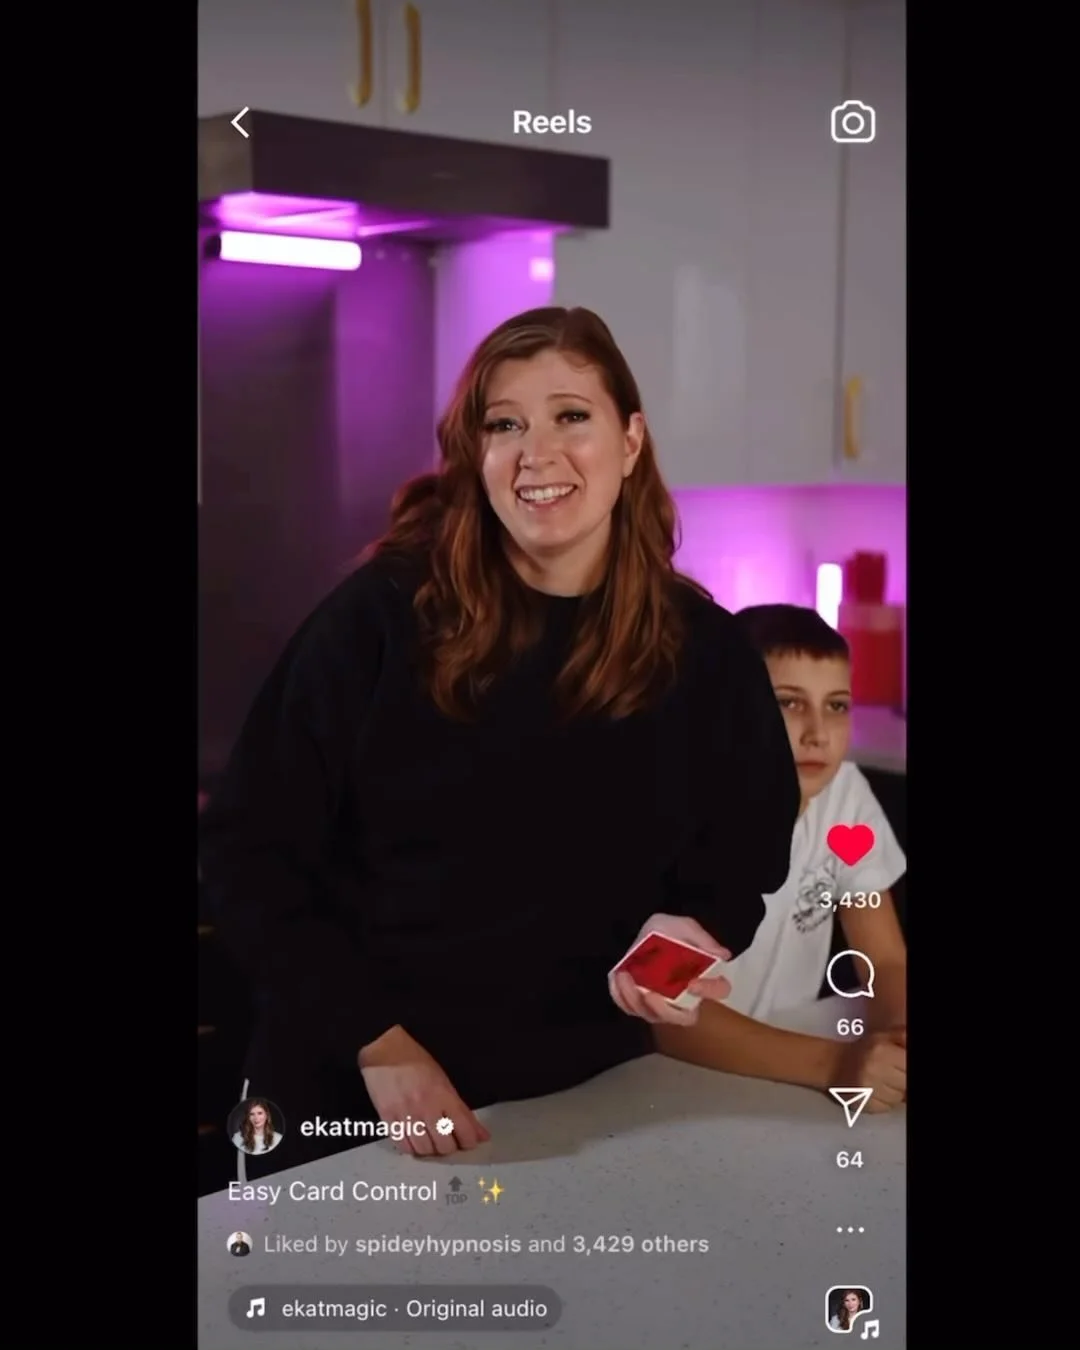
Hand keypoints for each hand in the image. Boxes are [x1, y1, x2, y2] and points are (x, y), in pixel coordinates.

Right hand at [358, 1025, 490, 1155]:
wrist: (384, 1051)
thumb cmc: (415, 1061)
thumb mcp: (443, 1079)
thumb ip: (461, 1109)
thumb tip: (480, 1133)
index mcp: (443, 1094)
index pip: (464, 1128)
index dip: (470, 1141)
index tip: (469, 1141)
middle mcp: (426, 1106)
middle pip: (445, 1145)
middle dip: (450, 1147)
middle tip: (448, 1140)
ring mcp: (406, 1114)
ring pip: (424, 1149)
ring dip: (431, 1149)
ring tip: (431, 1141)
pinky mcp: (388, 1119)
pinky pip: (404, 1145)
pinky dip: (412, 1148)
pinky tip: (414, 1140)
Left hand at [609, 913, 731, 1026]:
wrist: (645, 932)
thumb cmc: (669, 931)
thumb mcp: (684, 927)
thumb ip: (701, 939)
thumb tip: (722, 955)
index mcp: (702, 977)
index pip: (717, 991)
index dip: (709, 990)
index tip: (693, 982)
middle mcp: (683, 997)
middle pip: (682, 1017)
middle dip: (666, 1011)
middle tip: (651, 994)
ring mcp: (660, 1002)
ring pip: (652, 1015)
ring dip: (637, 1001)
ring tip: (626, 978)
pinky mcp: (638, 1001)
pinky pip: (629, 1007)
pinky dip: (622, 997)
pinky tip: (619, 978)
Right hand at [834, 1029, 905, 1112]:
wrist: (832, 1064)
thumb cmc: (860, 1052)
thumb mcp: (883, 1036)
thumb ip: (902, 1037)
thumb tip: (913, 1049)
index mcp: (881, 1050)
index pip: (909, 1066)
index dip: (907, 1068)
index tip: (901, 1068)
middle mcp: (874, 1069)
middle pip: (906, 1085)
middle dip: (902, 1082)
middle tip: (892, 1074)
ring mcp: (867, 1088)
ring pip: (897, 1099)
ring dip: (893, 1092)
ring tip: (881, 1082)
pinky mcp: (862, 1103)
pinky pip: (886, 1108)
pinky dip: (883, 1102)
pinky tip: (874, 1091)